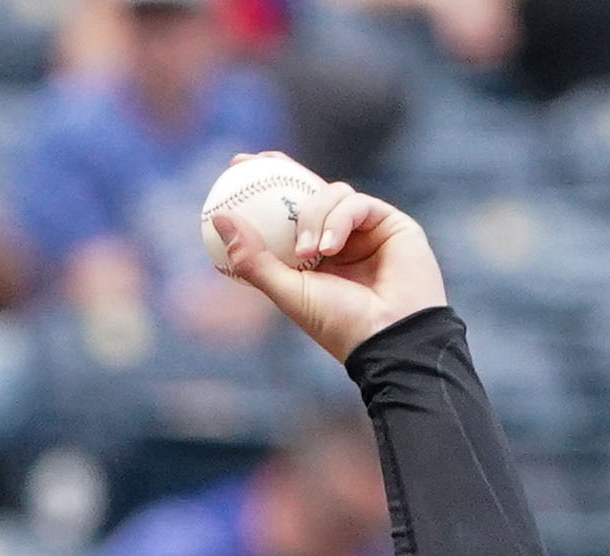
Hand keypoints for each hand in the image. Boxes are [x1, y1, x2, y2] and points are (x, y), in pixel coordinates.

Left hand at [207, 171, 450, 364]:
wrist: (389, 339)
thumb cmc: (338, 324)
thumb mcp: (287, 292)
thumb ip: (254, 258)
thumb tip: (220, 219)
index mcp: (311, 256)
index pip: (285, 213)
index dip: (263, 187)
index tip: (235, 169)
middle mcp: (337, 238)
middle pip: (308, 190)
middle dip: (281, 170)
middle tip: (252, 162)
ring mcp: (364, 228)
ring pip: (330, 194)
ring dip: (312, 216)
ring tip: (306, 251)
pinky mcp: (390, 222)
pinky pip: (356, 203)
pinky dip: (339, 220)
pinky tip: (329, 247)